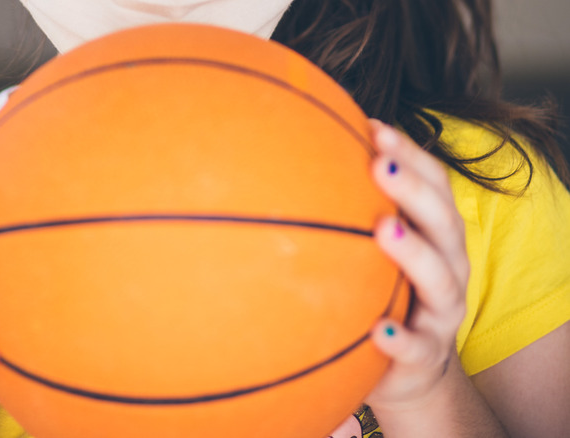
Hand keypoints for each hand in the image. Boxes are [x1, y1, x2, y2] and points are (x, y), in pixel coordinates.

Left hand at [364, 120, 468, 408]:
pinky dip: (400, 339)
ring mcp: (441, 314)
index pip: (434, 188)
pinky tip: (377, 330)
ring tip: (385, 228)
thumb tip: (304, 160)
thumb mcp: (377, 253)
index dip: (411, 155)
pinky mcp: (425, 356)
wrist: (410, 371)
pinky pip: (416, 348)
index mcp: (438, 238)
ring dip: (415, 252)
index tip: (374, 128)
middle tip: (379, 163)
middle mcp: (449, 269)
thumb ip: (356, 215)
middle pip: (444, 223)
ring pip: (441, 281)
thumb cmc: (388, 295)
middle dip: (414, 190)